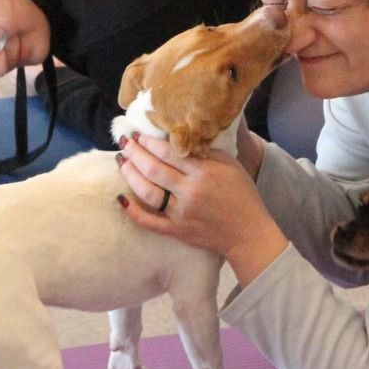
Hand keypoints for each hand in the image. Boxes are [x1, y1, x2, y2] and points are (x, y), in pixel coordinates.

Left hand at [116, 134, 286, 285]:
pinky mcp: (176, 231)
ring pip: (147, 192)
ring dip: (130, 175)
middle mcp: (190, 192)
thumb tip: (181, 138)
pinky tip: (121, 198)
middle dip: (135, 153)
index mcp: (204, 173)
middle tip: (124, 142)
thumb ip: (206, 151)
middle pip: (153, 169)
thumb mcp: (231, 165)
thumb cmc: (242, 195)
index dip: (150, 142)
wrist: (248, 233)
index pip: (169, 152)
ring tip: (122, 161)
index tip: (139, 134)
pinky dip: (133, 211)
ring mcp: (181, 214)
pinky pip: (149, 222)